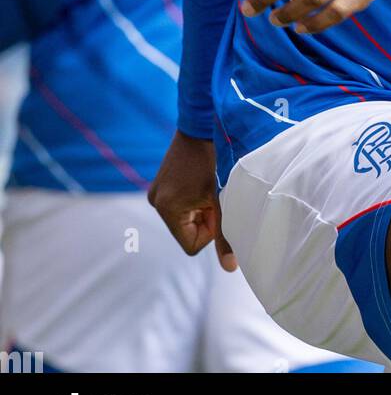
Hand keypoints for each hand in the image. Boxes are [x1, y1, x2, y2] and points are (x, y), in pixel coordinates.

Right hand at [148, 131, 235, 270]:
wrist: (202, 125)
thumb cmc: (215, 160)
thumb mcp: (222, 198)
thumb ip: (225, 234)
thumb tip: (230, 268)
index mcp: (167, 208)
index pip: (190, 245)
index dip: (209, 232)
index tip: (217, 208)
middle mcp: (155, 201)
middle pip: (186, 233)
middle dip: (205, 219)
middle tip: (215, 195)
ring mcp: (156, 192)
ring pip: (185, 220)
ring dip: (200, 209)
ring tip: (209, 186)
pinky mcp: (160, 184)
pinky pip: (180, 207)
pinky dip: (194, 201)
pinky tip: (201, 182)